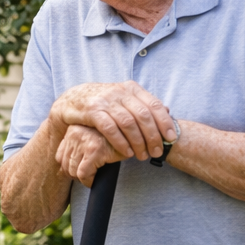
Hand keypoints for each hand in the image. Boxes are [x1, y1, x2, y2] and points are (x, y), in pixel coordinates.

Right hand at [50, 81, 176, 160]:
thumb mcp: (124, 99)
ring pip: (128, 123)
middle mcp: (120, 92)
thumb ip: (143, 105)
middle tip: (156, 152)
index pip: (154, 105)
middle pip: (143, 116)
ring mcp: (106, 101)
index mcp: (132, 89)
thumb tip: (168, 110)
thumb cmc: (103, 103)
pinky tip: (126, 152)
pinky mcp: (93, 111)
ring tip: (142, 155)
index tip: (171, 138)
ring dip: (138, 142)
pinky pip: (110, 129)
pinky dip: (120, 142)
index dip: (165, 123)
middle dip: (152, 137)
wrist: (73, 99)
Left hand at [56, 125, 124, 187]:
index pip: (59, 156)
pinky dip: (89, 181)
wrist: (134, 133)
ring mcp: (83, 140)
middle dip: (77, 175)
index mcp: (72, 129)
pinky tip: (98, 178)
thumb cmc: (113, 138)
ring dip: (84, 178)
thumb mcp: (91, 138)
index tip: (83, 170)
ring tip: (96, 176)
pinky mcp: (94, 150)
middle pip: (65, 165)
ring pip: (73, 171)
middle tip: (91, 176)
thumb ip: (77, 145)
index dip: (71, 167)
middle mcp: (74, 133)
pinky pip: (83, 174)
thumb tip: (63, 166)